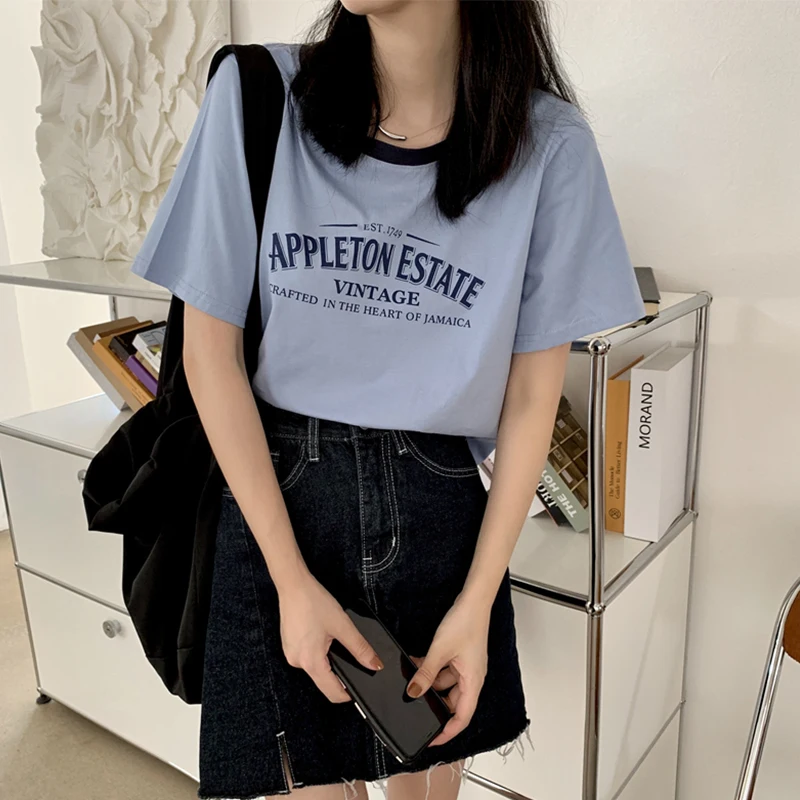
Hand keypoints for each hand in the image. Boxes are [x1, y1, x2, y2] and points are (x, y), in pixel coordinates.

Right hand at [278, 573, 382, 701]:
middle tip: (353, 659)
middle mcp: (298, 663)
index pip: (332, 693)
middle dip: (340, 675)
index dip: (349, 695)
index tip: (361, 689)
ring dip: (329, 662)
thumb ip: (360, 648)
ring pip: (316, 669)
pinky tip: (323, 636)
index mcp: (311, 662)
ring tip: (335, 641)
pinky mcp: (289, 647)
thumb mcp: (343, 625)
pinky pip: (308, 658)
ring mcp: (291, 655)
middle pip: (324, 682)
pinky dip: (319, 654)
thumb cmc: (314, 602)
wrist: (293, 585)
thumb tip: (375, 664)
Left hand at [407, 596, 490, 745]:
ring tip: (413, 679)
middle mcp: (472, 678)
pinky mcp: (461, 656)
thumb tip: (413, 693)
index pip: (462, 718)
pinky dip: (432, 670)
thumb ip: (426, 674)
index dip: (448, 733)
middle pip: (453, 703)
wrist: (473, 600)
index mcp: (473, 682)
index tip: (432, 741)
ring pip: (447, 686)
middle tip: (415, 707)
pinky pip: (446, 671)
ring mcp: (467, 667)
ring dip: (430, 684)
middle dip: (434, 705)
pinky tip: (418, 663)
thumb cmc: (466, 622)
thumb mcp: (440, 651)